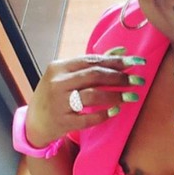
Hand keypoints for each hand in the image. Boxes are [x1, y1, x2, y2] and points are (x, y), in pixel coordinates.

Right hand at [25, 47, 145, 146]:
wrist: (34, 123)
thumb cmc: (55, 95)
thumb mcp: (67, 76)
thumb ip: (92, 64)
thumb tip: (121, 51)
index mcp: (59, 67)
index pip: (92, 60)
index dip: (116, 61)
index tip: (136, 63)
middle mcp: (57, 83)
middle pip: (94, 76)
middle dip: (120, 78)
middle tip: (138, 80)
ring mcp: (59, 103)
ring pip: (93, 96)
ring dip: (116, 96)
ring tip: (132, 96)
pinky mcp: (62, 122)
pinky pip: (88, 118)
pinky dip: (104, 114)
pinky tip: (116, 111)